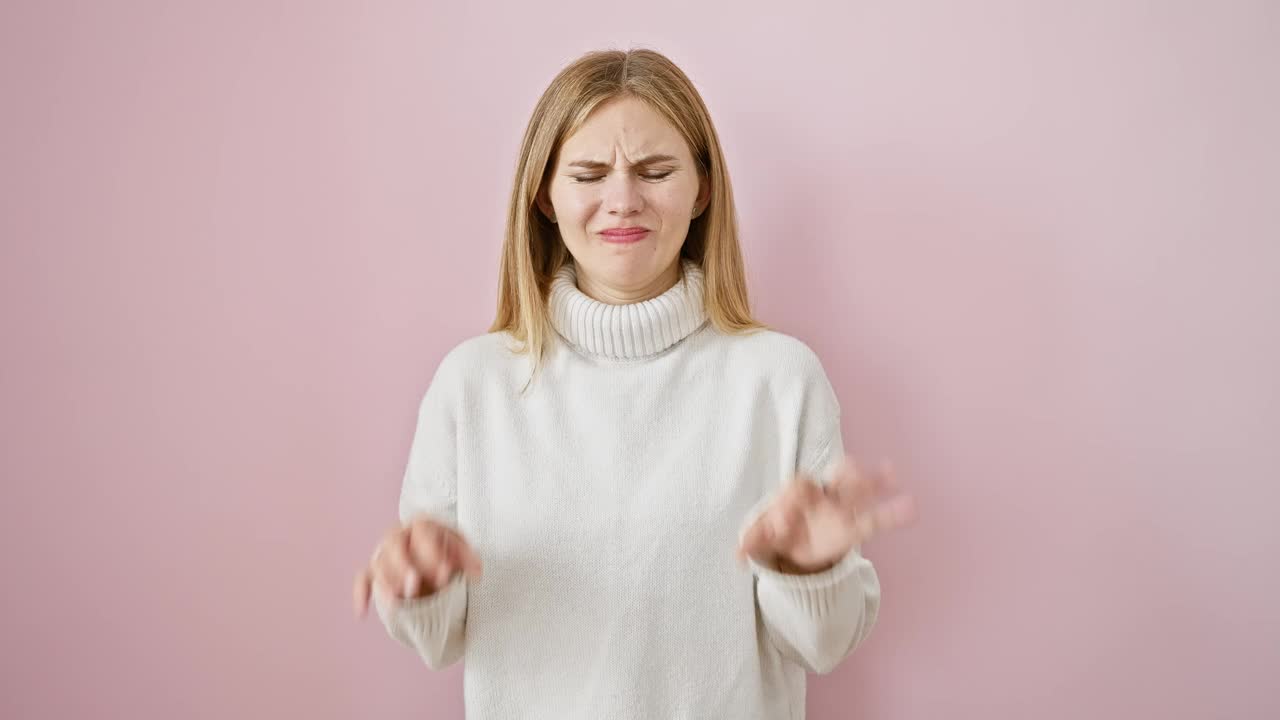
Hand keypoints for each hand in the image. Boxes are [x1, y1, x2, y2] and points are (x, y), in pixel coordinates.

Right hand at [352, 516, 481, 617]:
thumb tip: (476, 572)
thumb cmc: (446, 548)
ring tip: (396, 602)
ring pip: (378, 565)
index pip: (423, 533)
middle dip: (403, 566)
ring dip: (386, 583)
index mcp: (422, 526)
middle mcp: (399, 536)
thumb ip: (469, 559)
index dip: (432, 553)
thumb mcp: (461, 549)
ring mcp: (384, 553)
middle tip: (414, 586)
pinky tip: (362, 612)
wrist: (432, 549)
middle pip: (394, 546)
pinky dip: (361, 594)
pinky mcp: (375, 571)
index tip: (445, 573)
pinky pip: (363, 580)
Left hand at [737, 457, 917, 573]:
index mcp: (797, 493)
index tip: (782, 525)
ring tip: (892, 472)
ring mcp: (841, 509)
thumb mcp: (763, 537)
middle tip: (851, 468)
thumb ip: (753, 542)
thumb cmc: (779, 532)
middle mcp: (822, 496)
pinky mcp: (854, 527)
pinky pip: (875, 519)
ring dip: (873, 483)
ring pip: (858, 492)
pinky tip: (910, 506)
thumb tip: (737, 554)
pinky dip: (892, 513)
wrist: (797, 543)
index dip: (790, 504)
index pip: (797, 489)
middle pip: (833, 479)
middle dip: (843, 475)